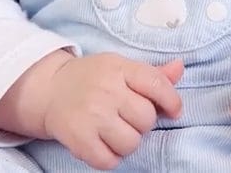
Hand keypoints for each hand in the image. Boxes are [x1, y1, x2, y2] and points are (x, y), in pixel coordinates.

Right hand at [41, 53, 183, 169]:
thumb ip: (152, 74)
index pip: (157, 84)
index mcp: (119, 69)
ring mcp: (91, 115)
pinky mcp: (79, 139)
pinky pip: (109, 161)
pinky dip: (110, 157)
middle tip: (128, 117)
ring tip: (115, 131)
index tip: (174, 111)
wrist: (50, 89)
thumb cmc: (93, 79)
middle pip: (146, 119)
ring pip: (131, 143)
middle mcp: (106, 91)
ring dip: (128, 142)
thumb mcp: (120, 68)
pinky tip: (104, 144)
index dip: (172, 101)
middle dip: (142, 122)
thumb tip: (179, 69)